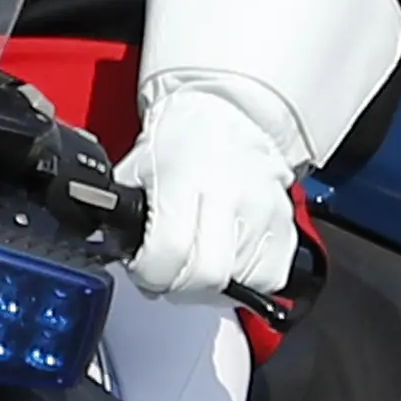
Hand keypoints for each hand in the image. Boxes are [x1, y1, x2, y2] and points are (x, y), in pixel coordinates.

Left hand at [115, 74, 312, 303]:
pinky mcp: (287, 223)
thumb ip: (121, 215)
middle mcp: (230, 193)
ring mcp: (264, 209)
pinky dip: (246, 280)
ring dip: (210, 284)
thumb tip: (113, 255)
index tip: (143, 268)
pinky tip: (228, 258)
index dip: (149, 274)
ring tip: (196, 256)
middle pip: (207, 276)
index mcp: (184, 177)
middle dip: (178, 286)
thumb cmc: (177, 143)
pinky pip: (269, 278)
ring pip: (237, 282)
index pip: (169, 252)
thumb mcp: (134, 170)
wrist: (226, 115)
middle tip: (167, 271)